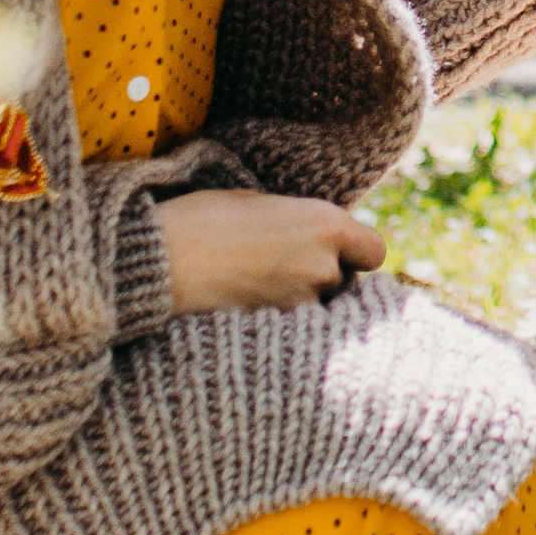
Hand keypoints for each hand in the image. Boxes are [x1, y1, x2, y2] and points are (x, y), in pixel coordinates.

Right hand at [156, 189, 384, 315]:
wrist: (161, 257)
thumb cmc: (202, 219)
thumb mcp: (260, 204)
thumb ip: (299, 222)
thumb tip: (313, 237)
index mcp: (325, 224)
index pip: (374, 252)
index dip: (357, 254)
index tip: (339, 255)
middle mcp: (324, 265)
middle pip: (346, 283)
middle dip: (325, 278)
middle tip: (286, 271)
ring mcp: (302, 302)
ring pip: (319, 308)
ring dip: (302, 301)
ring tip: (261, 289)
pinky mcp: (277, 330)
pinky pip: (294, 328)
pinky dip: (280, 323)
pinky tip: (250, 308)